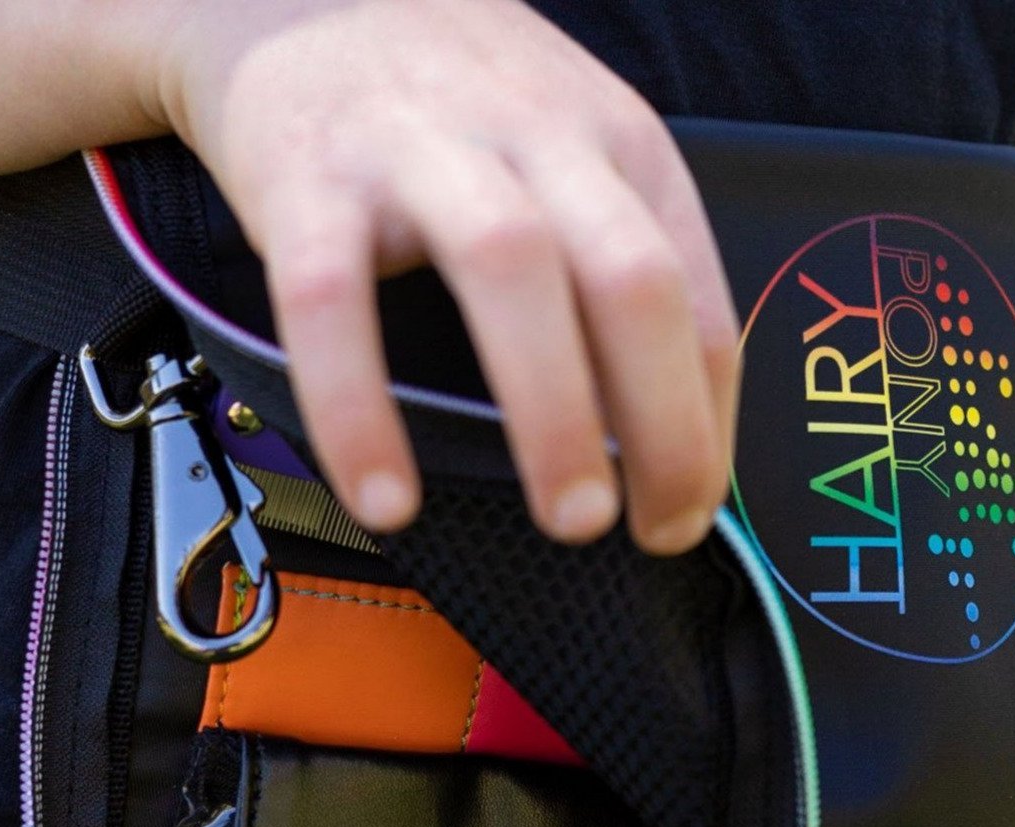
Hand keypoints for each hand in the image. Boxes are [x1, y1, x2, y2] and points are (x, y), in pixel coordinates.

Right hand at [152, 0, 739, 551]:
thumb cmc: (460, 108)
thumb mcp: (575, 155)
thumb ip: (622, 266)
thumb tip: (661, 437)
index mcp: (621, 146)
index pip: (698, 299)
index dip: (706, 424)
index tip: (688, 514)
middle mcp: (537, 137)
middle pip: (630, 277)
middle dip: (660, 420)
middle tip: (650, 529)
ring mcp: (421, 148)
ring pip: (508, 270)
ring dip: (551, 409)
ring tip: (569, 520)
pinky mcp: (308, 176)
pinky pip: (331, 302)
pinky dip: (360, 409)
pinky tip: (386, 499)